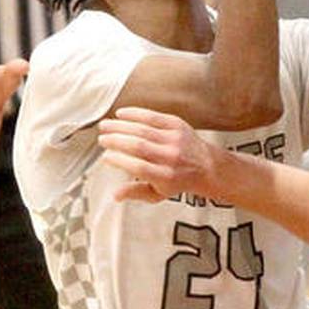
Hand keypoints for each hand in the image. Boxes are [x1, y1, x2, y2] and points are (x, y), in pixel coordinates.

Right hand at [97, 107, 221, 202]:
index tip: (106, 157)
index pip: (138, 167)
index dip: (120, 161)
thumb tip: (115, 195)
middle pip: (138, 146)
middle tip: (101, 139)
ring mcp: (175, 139)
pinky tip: (121, 114)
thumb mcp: (158, 194)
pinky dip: (135, 114)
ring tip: (105, 126)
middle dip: (116, 141)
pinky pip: (154, 116)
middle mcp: (171, 157)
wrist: (207, 167)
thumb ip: (136, 193)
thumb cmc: (178, 181)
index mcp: (166, 176)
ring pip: (143, 129)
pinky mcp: (177, 125)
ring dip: (120, 126)